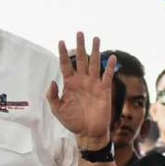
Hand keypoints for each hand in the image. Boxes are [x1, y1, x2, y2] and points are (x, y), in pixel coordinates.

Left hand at [47, 32, 115, 146]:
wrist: (88, 132)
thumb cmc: (72, 122)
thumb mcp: (57, 110)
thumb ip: (52, 96)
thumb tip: (52, 81)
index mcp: (70, 84)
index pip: (66, 64)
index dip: (63, 53)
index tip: (60, 41)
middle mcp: (82, 81)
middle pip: (81, 59)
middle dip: (80, 46)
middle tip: (79, 33)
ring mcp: (93, 84)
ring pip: (94, 63)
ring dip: (95, 51)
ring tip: (95, 38)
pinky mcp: (104, 90)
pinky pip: (107, 76)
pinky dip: (109, 66)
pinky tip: (111, 57)